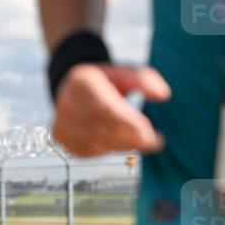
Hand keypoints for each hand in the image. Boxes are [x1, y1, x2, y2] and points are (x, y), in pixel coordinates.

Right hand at [52, 64, 169, 156]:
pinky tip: (120, 143)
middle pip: (100, 129)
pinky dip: (107, 150)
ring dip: (121, 147)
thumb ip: (145, 80)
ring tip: (142, 143)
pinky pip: (87, 151)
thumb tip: (163, 95)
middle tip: (154, 143)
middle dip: (130, 139)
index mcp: (81, 82)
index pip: (104, 108)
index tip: (152, 134)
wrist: (72, 86)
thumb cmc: (106, 80)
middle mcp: (66, 103)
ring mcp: (61, 122)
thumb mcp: (125, 72)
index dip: (128, 124)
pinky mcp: (60, 138)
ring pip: (94, 144)